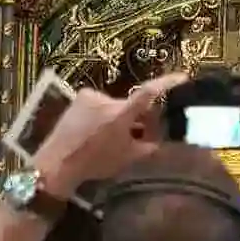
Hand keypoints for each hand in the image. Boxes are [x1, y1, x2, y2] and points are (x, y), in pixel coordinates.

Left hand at [29, 77, 171, 204]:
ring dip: (119, 117)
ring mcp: (91, 96)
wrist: (57, 163)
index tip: (182, 77)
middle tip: (140, 134)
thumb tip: (164, 138)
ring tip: (111, 137)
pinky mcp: (81, 97)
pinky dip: (103, 114)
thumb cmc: (95, 163)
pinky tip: (95, 130)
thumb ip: (150, 146)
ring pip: (116, 105)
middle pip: (131, 104)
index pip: (148, 93)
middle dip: (138, 117)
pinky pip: (101, 103)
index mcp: (120, 115)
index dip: (167, 83)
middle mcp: (106, 100)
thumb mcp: (128, 158)